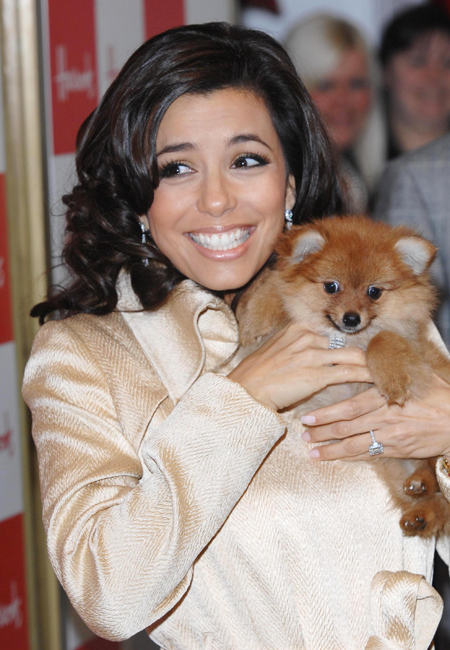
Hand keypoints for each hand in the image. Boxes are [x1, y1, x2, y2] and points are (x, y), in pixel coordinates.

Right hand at [228, 322, 370, 410]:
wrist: (246, 391)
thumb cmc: (258, 375)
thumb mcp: (277, 350)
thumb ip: (298, 346)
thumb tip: (319, 351)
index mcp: (298, 328)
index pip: (334, 333)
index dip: (352, 343)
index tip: (367, 349)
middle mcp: (307, 337)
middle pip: (347, 343)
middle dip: (366, 353)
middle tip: (383, 361)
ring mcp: (312, 355)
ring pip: (353, 357)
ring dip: (371, 366)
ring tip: (386, 372)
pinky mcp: (316, 375)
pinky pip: (349, 373)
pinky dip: (366, 378)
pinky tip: (378, 382)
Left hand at [301, 375, 449, 460]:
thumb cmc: (438, 395)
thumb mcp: (416, 374)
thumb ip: (391, 368)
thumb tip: (374, 351)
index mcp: (387, 396)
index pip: (351, 406)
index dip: (327, 413)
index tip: (308, 415)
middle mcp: (386, 417)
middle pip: (347, 426)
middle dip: (322, 431)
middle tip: (303, 432)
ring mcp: (391, 436)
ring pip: (354, 444)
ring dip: (330, 448)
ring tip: (311, 450)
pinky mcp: (397, 450)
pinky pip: (368, 454)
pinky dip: (350, 457)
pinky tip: (335, 458)